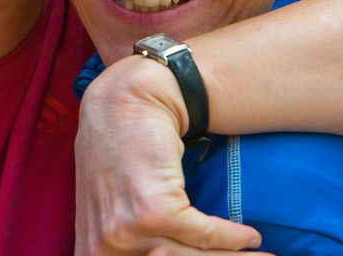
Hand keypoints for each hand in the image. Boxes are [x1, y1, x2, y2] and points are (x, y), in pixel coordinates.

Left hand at [75, 56, 266, 254]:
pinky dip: (233, 238)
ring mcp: (126, 231)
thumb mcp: (111, 206)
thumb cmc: (120, 151)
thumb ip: (130, 241)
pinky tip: (250, 237)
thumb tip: (162, 255)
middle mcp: (103, 248)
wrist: (126, 102)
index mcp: (91, 250)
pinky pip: (204, 235)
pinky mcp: (154, 212)